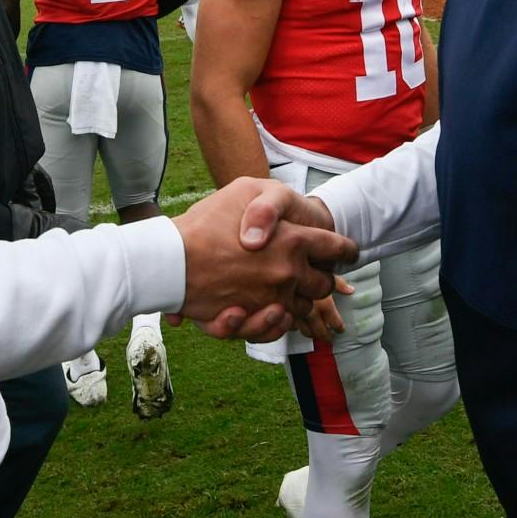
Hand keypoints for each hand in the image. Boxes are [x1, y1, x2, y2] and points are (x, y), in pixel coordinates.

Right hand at [173, 178, 354, 339]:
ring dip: (301, 301)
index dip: (346, 249)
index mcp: (295, 240)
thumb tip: (290, 228)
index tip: (348, 251)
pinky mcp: (253, 320)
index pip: (336, 248)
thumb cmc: (206, 220)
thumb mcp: (246, 189)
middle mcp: (290, 273)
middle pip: (324, 284)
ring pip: (302, 308)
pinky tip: (272, 310)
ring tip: (289, 290)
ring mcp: (272, 299)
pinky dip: (278, 322)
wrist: (169, 260)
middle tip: (316, 271)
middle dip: (323, 277)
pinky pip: (277, 328)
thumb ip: (274, 204)